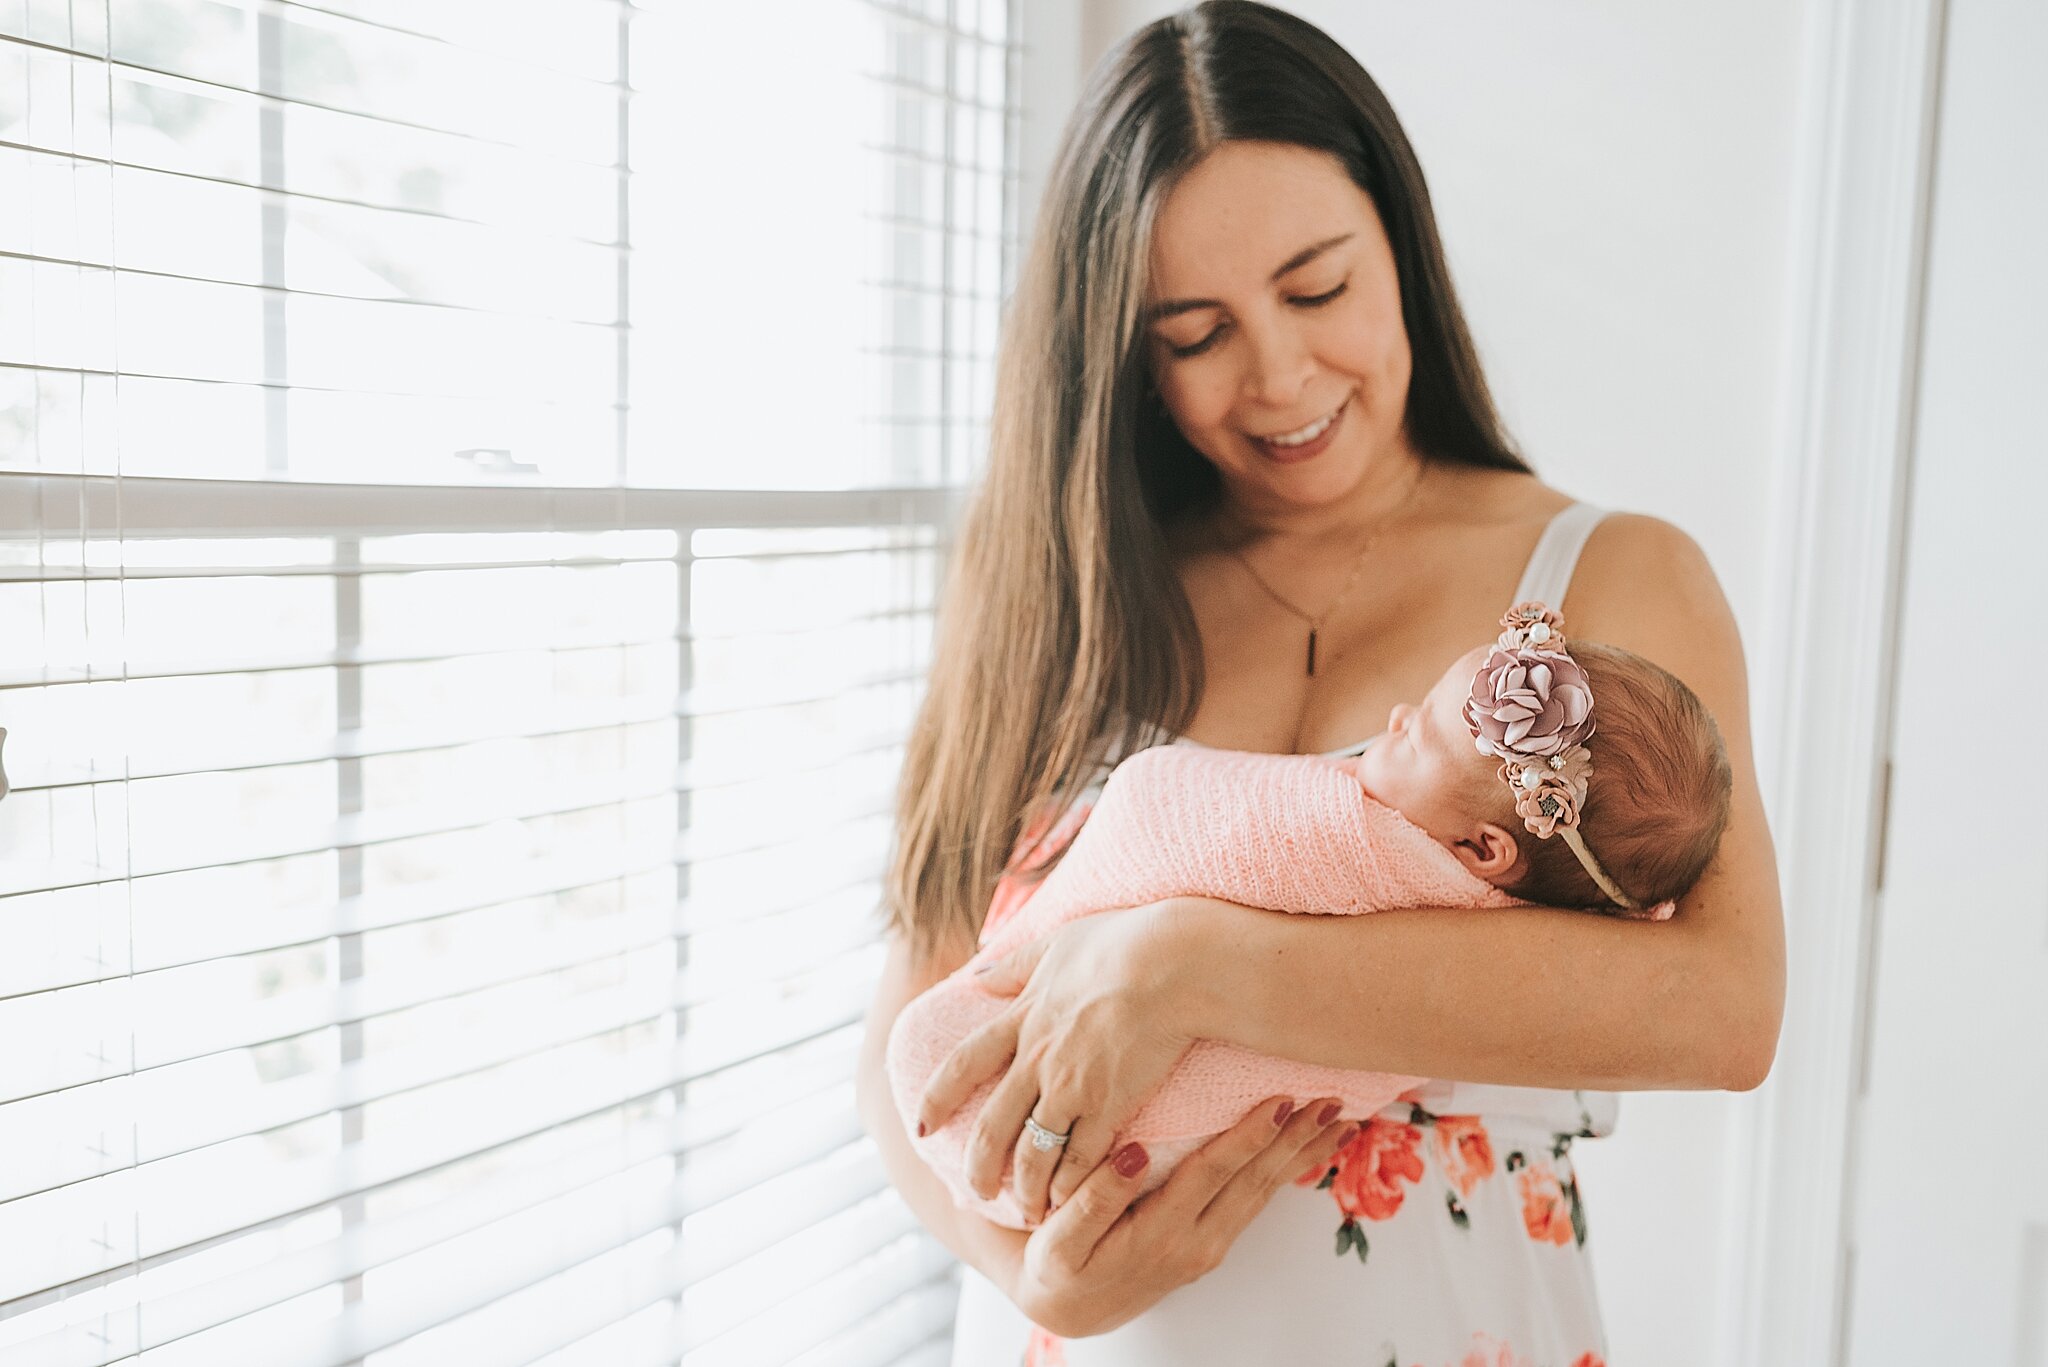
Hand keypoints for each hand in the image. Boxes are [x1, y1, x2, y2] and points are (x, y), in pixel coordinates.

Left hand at [917, 902, 1196, 1224]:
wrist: (1171, 965)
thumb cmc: (1123, 943)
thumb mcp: (1056, 944)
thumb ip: (1016, 965)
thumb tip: (978, 976)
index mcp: (1022, 1018)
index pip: (964, 1064)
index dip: (938, 1098)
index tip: (921, 1126)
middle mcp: (1037, 1059)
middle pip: (993, 1126)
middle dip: (980, 1167)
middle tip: (976, 1192)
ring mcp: (1070, 1087)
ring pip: (1033, 1153)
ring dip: (1026, 1189)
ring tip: (1028, 1211)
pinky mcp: (1109, 1106)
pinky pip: (1079, 1161)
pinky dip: (1069, 1187)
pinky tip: (1068, 1203)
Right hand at [1002, 1094, 1357, 1337]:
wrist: (1069, 1310)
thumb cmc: (1058, 1263)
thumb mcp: (1060, 1240)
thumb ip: (1096, 1199)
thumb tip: (1134, 1153)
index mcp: (1161, 1235)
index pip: (1213, 1175)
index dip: (1248, 1136)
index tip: (1282, 1100)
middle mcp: (1197, 1244)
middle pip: (1254, 1184)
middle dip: (1296, 1140)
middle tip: (1334, 1100)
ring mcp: (1210, 1247)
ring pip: (1263, 1194)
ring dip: (1302, 1155)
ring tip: (1338, 1120)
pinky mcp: (1212, 1244)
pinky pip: (1256, 1201)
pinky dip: (1286, 1171)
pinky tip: (1304, 1150)